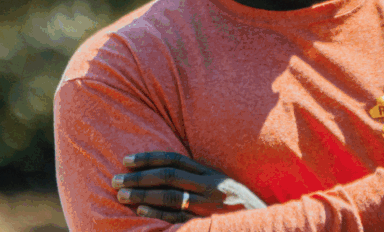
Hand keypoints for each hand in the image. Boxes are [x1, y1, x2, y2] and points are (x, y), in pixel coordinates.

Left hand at [112, 151, 266, 223]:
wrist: (268, 226)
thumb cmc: (242, 208)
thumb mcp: (225, 187)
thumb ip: (202, 179)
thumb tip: (171, 174)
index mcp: (212, 174)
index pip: (175, 160)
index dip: (149, 158)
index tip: (127, 161)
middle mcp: (210, 187)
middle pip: (168, 176)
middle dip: (139, 177)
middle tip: (115, 180)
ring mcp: (209, 207)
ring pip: (170, 196)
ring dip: (142, 195)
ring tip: (121, 196)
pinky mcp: (207, 224)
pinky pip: (179, 218)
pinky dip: (158, 214)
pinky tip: (140, 213)